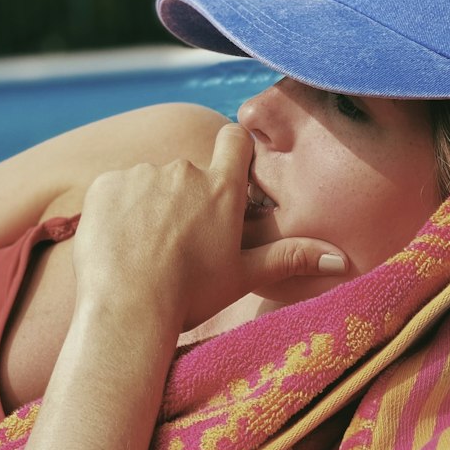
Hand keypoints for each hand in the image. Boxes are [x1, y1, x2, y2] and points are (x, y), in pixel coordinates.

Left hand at [72, 123, 347, 333]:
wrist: (126, 310)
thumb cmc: (190, 296)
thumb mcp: (244, 277)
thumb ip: (291, 258)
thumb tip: (342, 259)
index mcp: (221, 188)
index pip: (233, 139)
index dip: (230, 152)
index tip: (224, 178)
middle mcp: (184, 171)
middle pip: (189, 170)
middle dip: (185, 196)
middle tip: (178, 242)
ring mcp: (142, 174)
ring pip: (150, 180)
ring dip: (149, 204)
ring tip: (144, 248)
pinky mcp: (106, 183)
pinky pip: (115, 188)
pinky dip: (116, 210)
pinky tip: (117, 243)